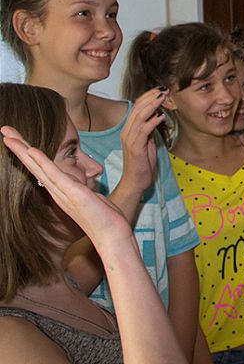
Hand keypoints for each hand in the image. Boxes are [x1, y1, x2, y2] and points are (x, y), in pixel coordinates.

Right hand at [1, 126, 131, 246]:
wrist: (112, 235)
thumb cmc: (104, 218)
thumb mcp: (90, 197)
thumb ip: (82, 189)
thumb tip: (81, 184)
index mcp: (61, 189)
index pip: (41, 166)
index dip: (28, 152)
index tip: (16, 138)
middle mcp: (57, 190)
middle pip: (34, 163)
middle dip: (18, 146)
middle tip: (4, 129)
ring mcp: (63, 191)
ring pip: (38, 166)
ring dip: (23, 149)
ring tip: (8, 135)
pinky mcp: (73, 192)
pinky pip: (54, 174)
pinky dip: (41, 161)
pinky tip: (30, 150)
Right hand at [119, 87, 167, 192]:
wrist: (135, 181)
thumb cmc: (142, 162)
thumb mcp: (147, 141)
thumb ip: (149, 128)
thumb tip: (157, 115)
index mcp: (129, 128)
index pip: (137, 106)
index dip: (148, 96)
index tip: (161, 89)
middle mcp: (127, 131)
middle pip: (137, 107)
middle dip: (151, 96)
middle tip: (164, 89)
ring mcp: (130, 139)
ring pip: (139, 116)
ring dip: (152, 105)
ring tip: (163, 97)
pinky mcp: (135, 148)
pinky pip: (143, 131)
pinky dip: (152, 122)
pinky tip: (161, 116)